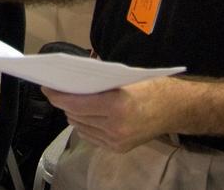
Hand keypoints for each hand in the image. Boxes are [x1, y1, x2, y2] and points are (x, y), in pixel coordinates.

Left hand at [42, 77, 180, 152]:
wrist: (177, 110)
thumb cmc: (152, 88)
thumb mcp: (125, 77)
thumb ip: (98, 80)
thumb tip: (72, 75)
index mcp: (116, 106)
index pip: (76, 103)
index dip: (58, 96)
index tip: (47, 88)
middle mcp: (115, 127)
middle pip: (75, 115)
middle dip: (64, 103)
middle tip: (57, 91)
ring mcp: (116, 141)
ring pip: (81, 127)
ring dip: (73, 114)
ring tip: (70, 102)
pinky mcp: (118, 148)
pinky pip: (91, 136)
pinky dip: (84, 125)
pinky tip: (84, 115)